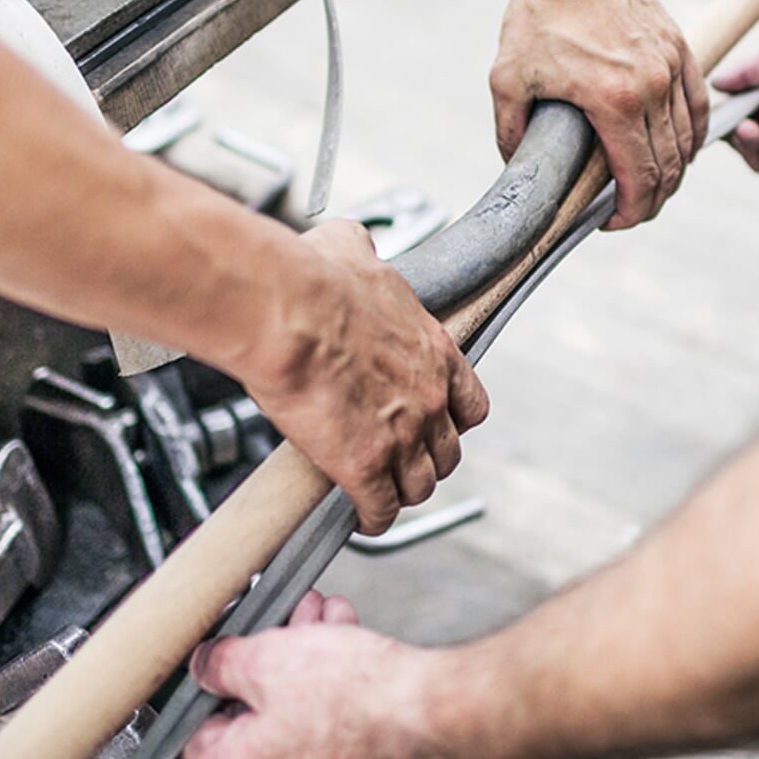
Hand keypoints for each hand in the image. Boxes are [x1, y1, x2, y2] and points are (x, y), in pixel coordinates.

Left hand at [183, 592, 463, 758]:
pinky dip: (342, 702)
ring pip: (301, 727)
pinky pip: (337, 744)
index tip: (241, 652)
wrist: (437, 721)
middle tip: (296, 626)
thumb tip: (207, 665)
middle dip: (279, 661)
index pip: (201, 729)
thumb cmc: (361, 700)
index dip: (222, 679)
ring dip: (314, 670)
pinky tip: (358, 655)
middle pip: (258, 723)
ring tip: (333, 625)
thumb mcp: (269, 655)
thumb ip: (221, 661)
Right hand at [238, 220, 488, 532]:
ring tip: (386, 492)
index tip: (440, 422)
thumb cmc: (314, 279)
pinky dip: (373, 516)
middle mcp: (430, 395)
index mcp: (435, 350)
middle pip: (449, 451)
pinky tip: (363, 516)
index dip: (455, 418)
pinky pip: (381, 508)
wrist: (286, 309)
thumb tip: (352, 242)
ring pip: (421, 484)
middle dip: (429, 458)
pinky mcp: (364, 465)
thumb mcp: (351, 250)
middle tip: (406, 459)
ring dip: (405, 490)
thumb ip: (363, 253)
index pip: (472, 403)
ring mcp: (401, 433)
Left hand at [490, 0, 708, 229]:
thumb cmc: (536, 14)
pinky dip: (692, 136)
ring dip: (673, 173)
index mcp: (613, 101)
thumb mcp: (505, 80)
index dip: (631, 213)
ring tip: (648, 186)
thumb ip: (510, 134)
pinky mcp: (680, 47)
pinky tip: (678, 151)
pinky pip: (698, 105)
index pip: (640, 178)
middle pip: (669, 168)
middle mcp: (652, 87)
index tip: (611, 222)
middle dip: (651, 201)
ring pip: (688, 141)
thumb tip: (519, 172)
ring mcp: (672, 65)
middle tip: (628, 211)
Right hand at [712, 31, 758, 192]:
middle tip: (727, 120)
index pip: (740, 112)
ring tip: (754, 125)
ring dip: (750, 143)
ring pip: (757, 159)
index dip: (724, 111)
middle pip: (743, 140)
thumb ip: (748, 71)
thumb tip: (714, 81)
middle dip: (732, 130)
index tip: (707, 105)